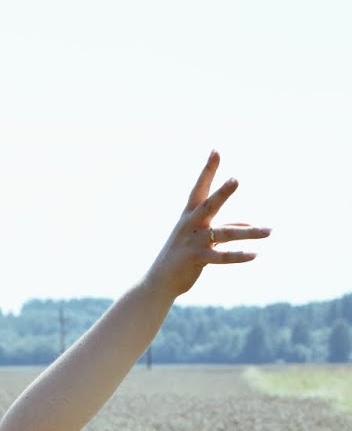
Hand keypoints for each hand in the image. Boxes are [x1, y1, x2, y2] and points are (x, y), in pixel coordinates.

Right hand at [144, 151, 270, 299]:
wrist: (161, 280)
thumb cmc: (183, 254)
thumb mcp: (203, 236)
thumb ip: (226, 226)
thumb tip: (250, 224)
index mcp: (190, 214)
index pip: (200, 188)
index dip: (208, 170)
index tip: (216, 150)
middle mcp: (191, 224)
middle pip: (209, 205)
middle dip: (222, 193)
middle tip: (236, 180)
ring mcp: (194, 241)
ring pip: (225, 233)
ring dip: (248, 232)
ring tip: (269, 231)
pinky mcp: (197, 259)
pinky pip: (221, 256)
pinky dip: (238, 256)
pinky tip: (254, 254)